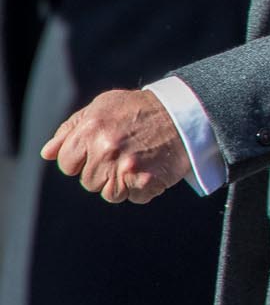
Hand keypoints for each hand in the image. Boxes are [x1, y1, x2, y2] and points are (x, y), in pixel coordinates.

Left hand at [41, 89, 190, 203]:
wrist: (186, 113)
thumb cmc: (140, 109)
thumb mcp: (103, 106)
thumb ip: (71, 128)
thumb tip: (47, 153)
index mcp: (90, 130)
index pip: (67, 163)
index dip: (82, 157)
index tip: (101, 148)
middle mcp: (105, 150)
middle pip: (88, 181)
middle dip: (103, 171)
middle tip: (125, 152)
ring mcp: (125, 168)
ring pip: (108, 193)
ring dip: (121, 182)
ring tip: (138, 160)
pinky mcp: (145, 182)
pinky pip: (133, 198)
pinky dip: (142, 188)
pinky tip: (151, 168)